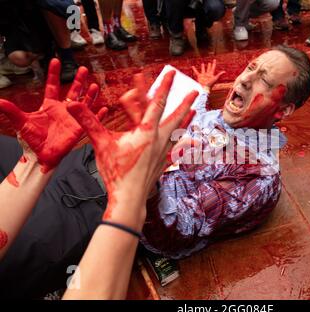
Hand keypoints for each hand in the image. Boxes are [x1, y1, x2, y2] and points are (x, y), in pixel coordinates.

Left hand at [0, 59, 106, 172]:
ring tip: (94, 86)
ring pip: (84, 103)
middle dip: (78, 80)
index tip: (55, 60)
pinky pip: (92, 120)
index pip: (52, 85)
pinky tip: (104, 109)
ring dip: (90, 95)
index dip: (53, 73)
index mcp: (50, 105)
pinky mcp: (80, 128)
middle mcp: (64, 109)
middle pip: (73, 91)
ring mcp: (73, 118)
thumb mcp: (22, 122)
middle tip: (83, 69)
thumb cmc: (33, 139)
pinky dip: (98, 115)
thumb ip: (11, 110)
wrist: (43, 156)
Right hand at [67, 70, 197, 224]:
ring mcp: (163, 152)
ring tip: (195, 111)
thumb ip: (88, 122)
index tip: (171, 73)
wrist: (129, 197)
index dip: (164, 86)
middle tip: (195, 90)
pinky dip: (184, 143)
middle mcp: (159, 139)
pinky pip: (177, 149)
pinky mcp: (164, 163)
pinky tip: (191, 142)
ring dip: (186, 119)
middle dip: (185, 102)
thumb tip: (71, 105)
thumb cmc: (116, 172)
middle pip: (176, 116)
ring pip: (178, 131)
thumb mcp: (101, 144)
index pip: (157, 103)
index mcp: (146, 131)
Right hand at [192, 59, 224, 90]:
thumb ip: (219, 75)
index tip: (214, 60)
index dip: (214, 63)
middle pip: (209, 69)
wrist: (205, 88)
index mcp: (211, 74)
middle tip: (209, 63)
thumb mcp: (215, 78)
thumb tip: (224, 71)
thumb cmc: (210, 84)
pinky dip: (194, 69)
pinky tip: (193, 66)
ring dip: (203, 67)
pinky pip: (196, 72)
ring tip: (202, 64)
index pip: (213, 67)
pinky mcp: (199, 76)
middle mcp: (207, 74)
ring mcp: (203, 75)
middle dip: (209, 66)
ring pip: (203, 70)